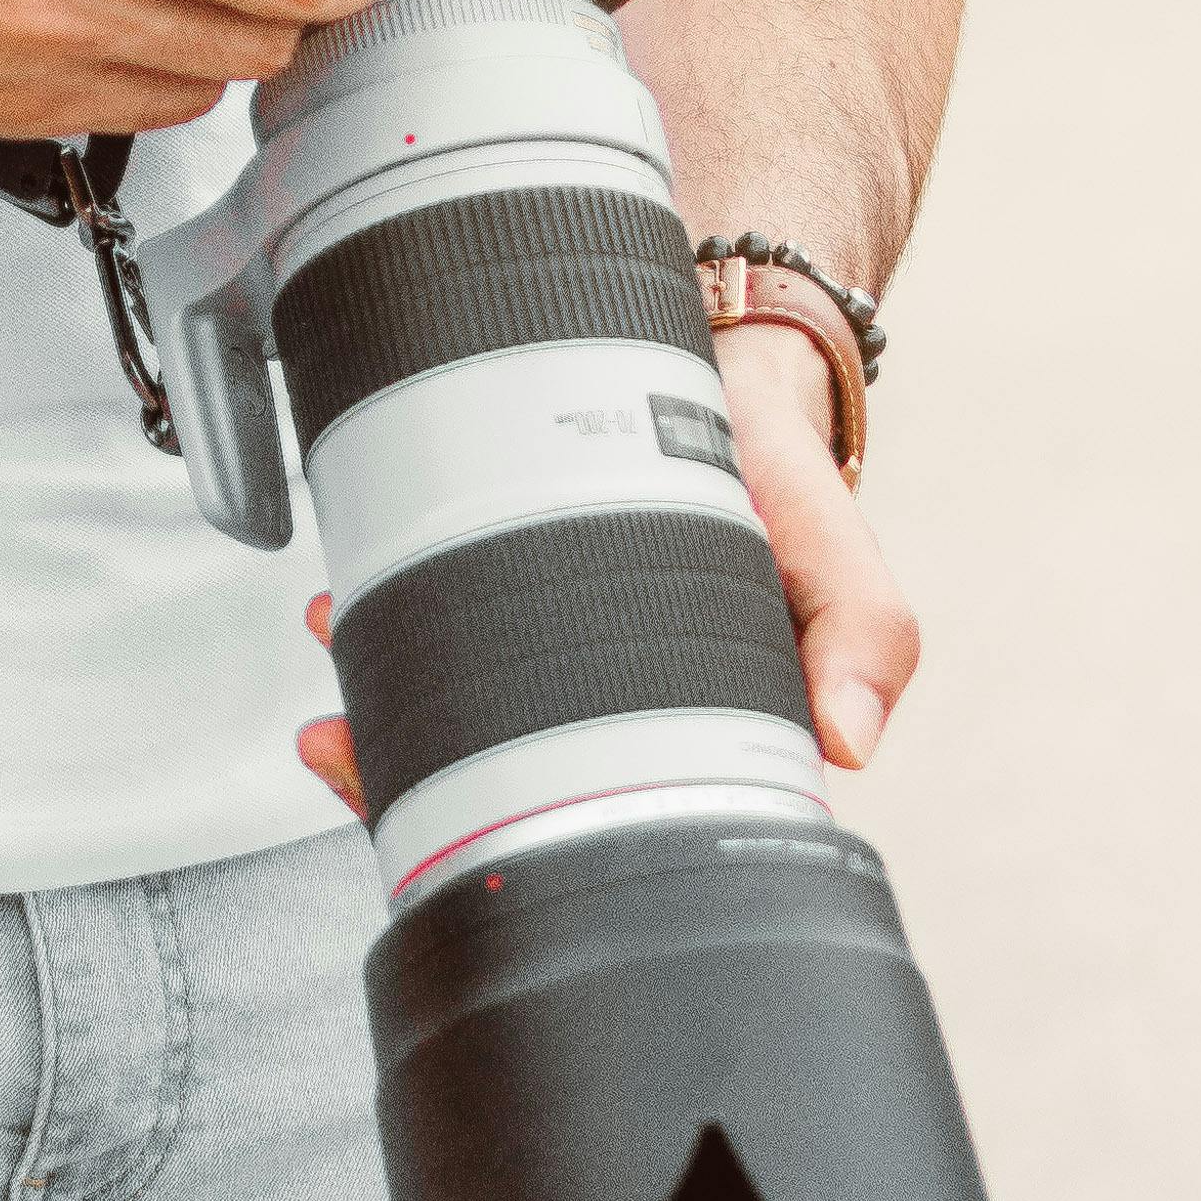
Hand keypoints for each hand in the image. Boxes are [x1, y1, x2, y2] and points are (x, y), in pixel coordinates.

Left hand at [292, 324, 920, 813]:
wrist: (723, 366)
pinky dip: (384, 632)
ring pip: (457, 725)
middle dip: (408, 773)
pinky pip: (441, 641)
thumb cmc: (779, 474)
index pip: (606, 821)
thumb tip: (848, 740)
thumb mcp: (835, 540)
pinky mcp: (511, 594)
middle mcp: (621, 716)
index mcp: (703, 740)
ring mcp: (557, 660)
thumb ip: (862, 630)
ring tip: (338, 642)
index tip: (446, 808)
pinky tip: (350, 605)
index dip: (519, 833)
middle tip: (343, 736)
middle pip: (504, 789)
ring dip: (379, 702)